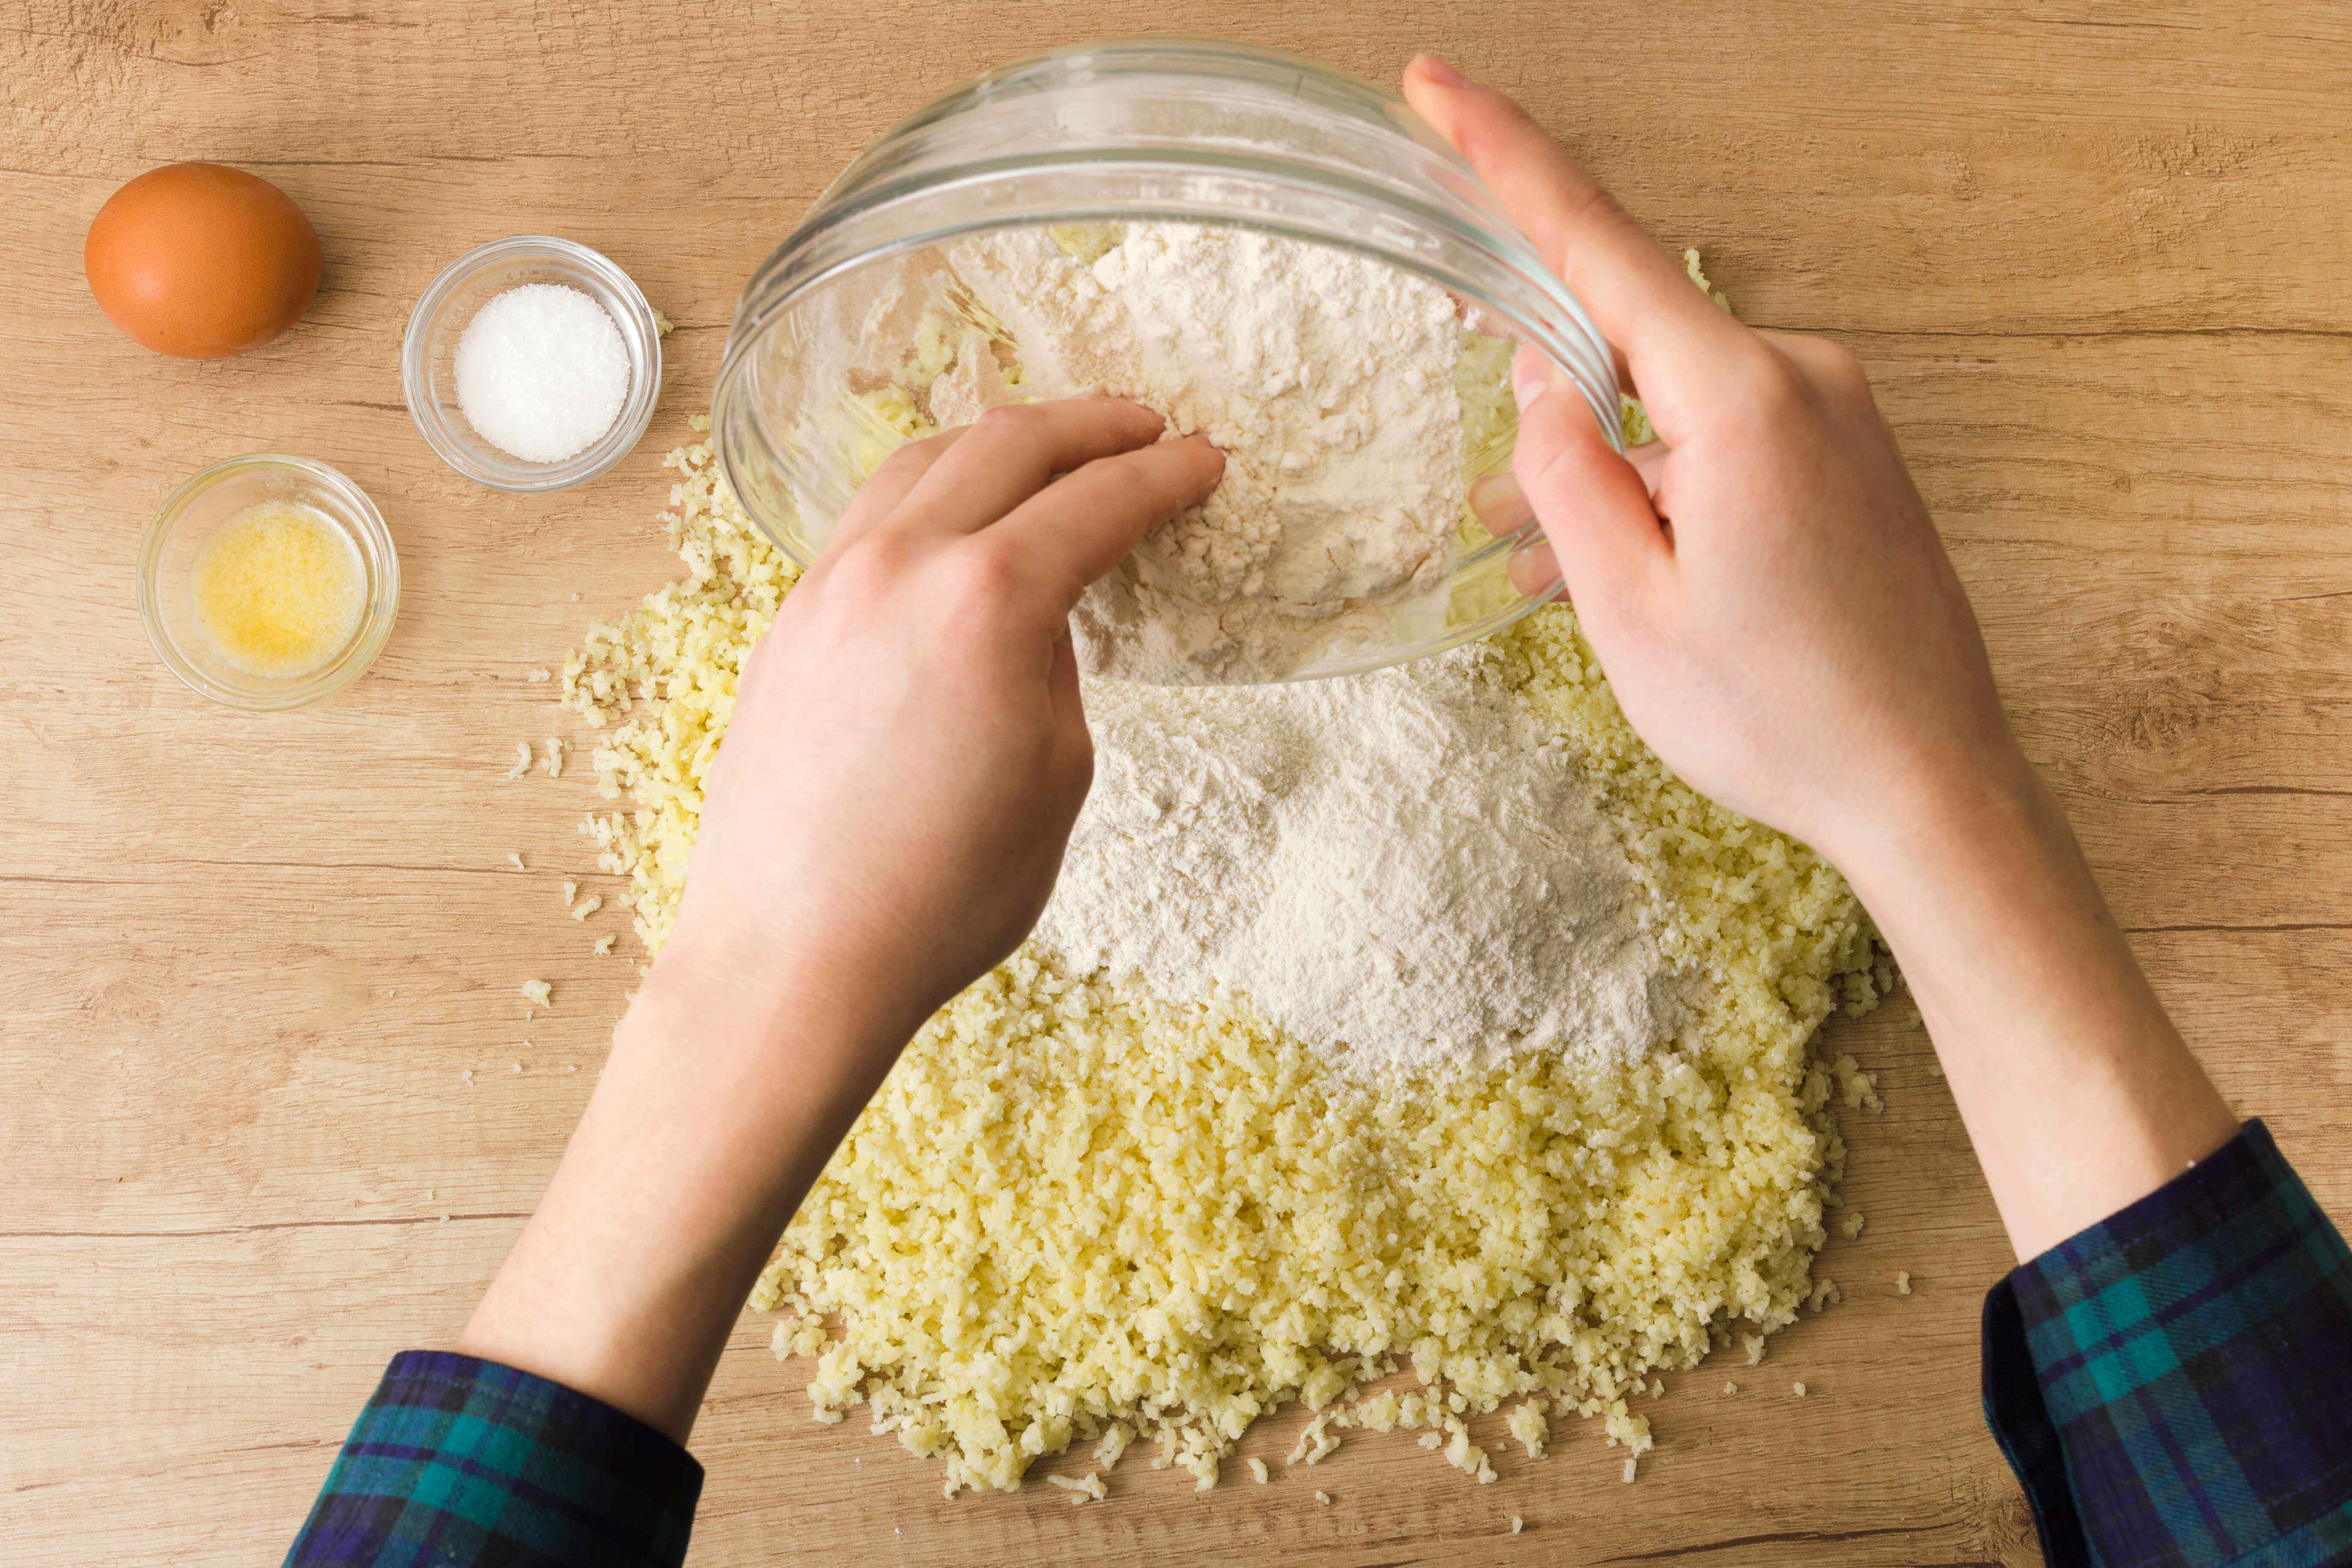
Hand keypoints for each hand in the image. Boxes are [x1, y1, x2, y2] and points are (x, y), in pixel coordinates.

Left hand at [459, 400, 1220, 1439]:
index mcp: (989, 598)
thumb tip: (1037, 623)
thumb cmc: (940, 893)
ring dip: (1000, 441)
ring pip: (923, 461)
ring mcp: (831, 585)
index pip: (1100, 500)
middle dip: (1090, 425)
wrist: (794, 956)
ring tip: (1049, 449)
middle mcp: (901, 563)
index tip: (1204, 462)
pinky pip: (869, 517)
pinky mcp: (790, 622)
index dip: (1165, 475)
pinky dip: (931, 490)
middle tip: (1143, 427)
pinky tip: (954, 517)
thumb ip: (1057, 671)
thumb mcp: (1055, 777)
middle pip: (1008, 443)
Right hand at [1403, 57, 2233, 1259]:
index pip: (1598, 246)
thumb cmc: (1777, 714)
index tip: (1437, 86)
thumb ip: (1568, 475)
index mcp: (1739, 399)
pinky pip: (1726, 438)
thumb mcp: (1627, 607)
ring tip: (1531, 559)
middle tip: (1483, 475)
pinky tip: (1611, 561)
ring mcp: (1837, 414)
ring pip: (1672, 403)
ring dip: (1600, 466)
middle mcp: (1800, 378)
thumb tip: (1543, 382)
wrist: (1929, 787)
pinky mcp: (1852, 456)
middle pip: (1630, 337)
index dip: (1506, 159)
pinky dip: (1661, 482)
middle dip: (1543, 389)